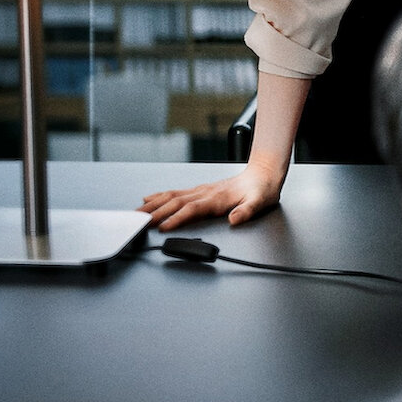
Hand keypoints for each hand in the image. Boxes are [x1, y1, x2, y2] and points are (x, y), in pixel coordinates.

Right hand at [139, 161, 284, 230]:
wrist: (263, 174)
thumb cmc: (261, 190)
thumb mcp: (260, 203)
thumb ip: (246, 211)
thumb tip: (234, 219)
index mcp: (216, 198)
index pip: (191, 209)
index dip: (176, 218)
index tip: (162, 227)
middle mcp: (205, 192)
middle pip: (175, 202)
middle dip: (156, 211)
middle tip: (139, 221)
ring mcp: (201, 190)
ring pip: (172, 196)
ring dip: (154, 204)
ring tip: (138, 211)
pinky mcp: (200, 190)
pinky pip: (176, 192)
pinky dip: (160, 195)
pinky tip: (151, 198)